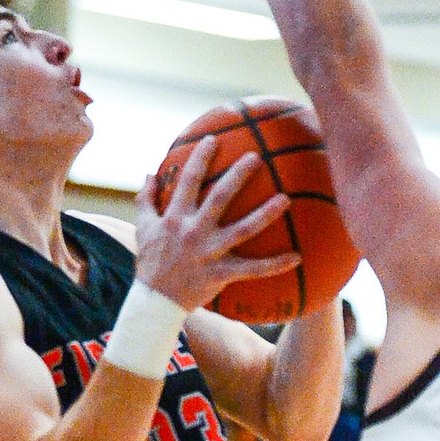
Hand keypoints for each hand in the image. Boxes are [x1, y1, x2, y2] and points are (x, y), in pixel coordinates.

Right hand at [131, 149, 297, 314]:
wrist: (156, 301)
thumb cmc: (150, 262)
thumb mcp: (142, 228)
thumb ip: (145, 199)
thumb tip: (148, 173)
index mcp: (174, 217)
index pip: (188, 181)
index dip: (200, 158)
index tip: (213, 139)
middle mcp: (193, 232)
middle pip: (219, 198)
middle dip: (237, 175)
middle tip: (256, 156)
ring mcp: (209, 253)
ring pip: (242, 230)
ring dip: (265, 214)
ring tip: (286, 199)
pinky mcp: (221, 274)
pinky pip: (253, 269)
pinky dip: (275, 264)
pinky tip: (297, 256)